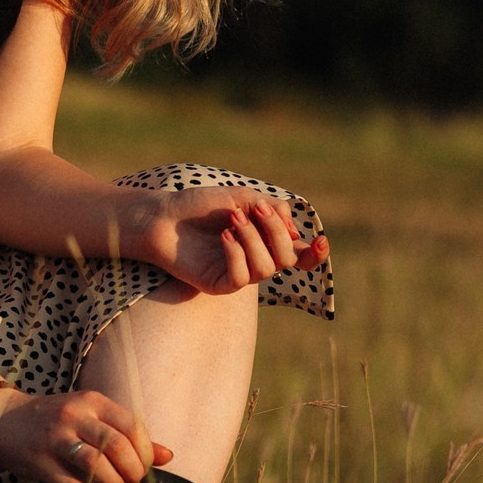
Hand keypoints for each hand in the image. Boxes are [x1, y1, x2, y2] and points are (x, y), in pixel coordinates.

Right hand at [0, 385, 172, 482]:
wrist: (0, 420)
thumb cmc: (54, 419)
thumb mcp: (91, 417)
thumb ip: (128, 435)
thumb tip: (168, 456)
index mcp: (91, 401)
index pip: (132, 426)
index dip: (145, 451)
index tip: (144, 466)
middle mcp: (74, 416)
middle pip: (116, 445)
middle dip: (132, 469)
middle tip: (133, 482)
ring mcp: (54, 438)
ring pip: (95, 463)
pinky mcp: (39, 461)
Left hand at [135, 189, 328, 295]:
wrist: (163, 216)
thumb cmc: (199, 205)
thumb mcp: (240, 198)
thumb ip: (271, 209)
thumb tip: (295, 230)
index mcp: (265, 241)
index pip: (299, 255)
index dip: (315, 254)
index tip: (320, 240)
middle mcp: (255, 260)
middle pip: (286, 258)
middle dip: (276, 232)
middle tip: (254, 209)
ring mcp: (237, 274)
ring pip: (265, 268)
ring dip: (253, 239)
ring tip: (232, 220)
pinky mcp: (218, 285)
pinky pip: (240, 278)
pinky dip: (236, 254)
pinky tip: (224, 236)